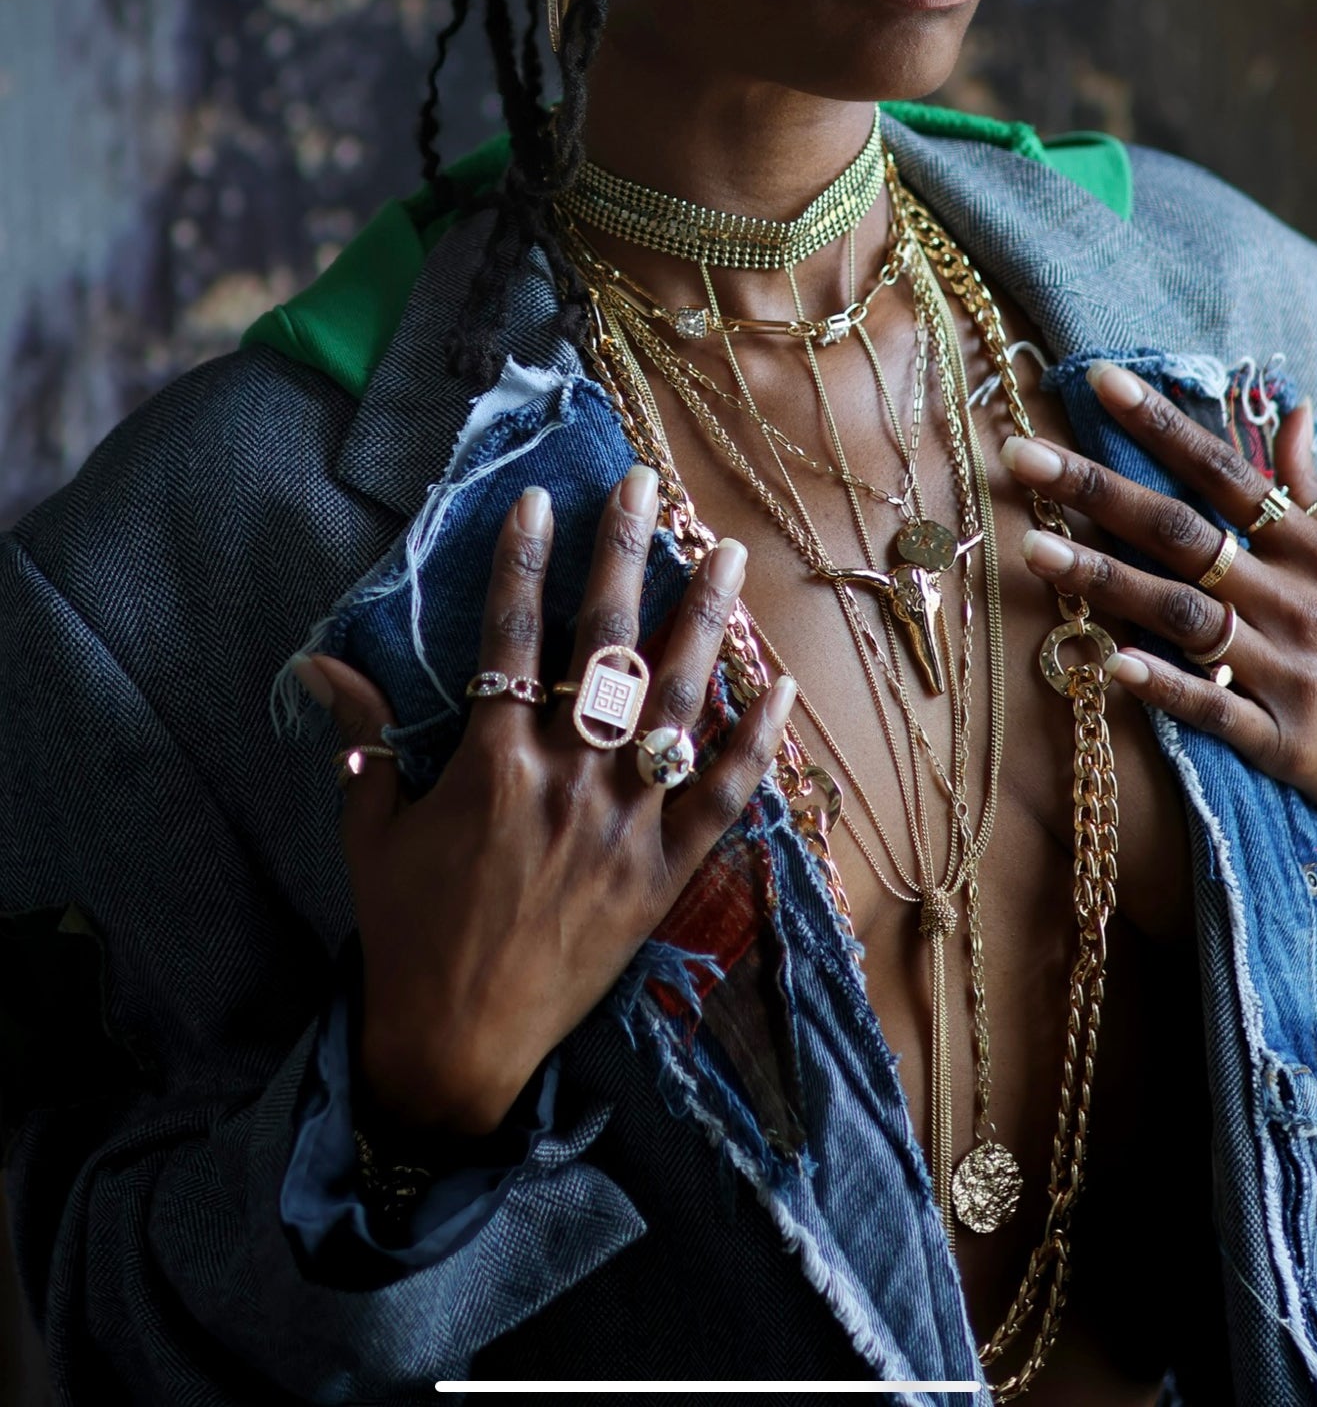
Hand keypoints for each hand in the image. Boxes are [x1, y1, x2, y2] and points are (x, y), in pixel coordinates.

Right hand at [292, 465, 796, 1134]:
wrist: (456, 1048)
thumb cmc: (408, 932)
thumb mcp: (373, 831)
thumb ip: (363, 740)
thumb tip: (320, 664)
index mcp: (492, 766)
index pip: (512, 638)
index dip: (524, 563)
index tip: (543, 499)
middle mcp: (567, 782)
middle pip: (605, 647)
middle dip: (624, 555)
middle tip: (645, 486)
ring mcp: (625, 827)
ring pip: (679, 705)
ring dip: (705, 621)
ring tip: (726, 553)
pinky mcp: (665, 876)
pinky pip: (725, 797)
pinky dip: (755, 740)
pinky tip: (778, 683)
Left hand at [1002, 364, 1316, 861]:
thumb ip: (1312, 489)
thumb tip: (1292, 409)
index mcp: (1315, 550)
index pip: (1226, 474)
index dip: (1162, 427)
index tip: (1101, 383)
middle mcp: (1296, 600)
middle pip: (1185, 534)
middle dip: (1100, 493)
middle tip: (1022, 458)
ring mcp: (1288, 670)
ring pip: (1184, 615)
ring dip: (1107, 581)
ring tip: (1034, 551)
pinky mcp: (1283, 740)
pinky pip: (1214, 709)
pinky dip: (1165, 687)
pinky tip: (1110, 665)